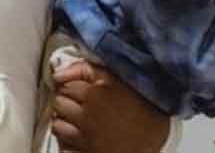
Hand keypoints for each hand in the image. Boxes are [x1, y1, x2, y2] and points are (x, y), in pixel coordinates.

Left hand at [51, 61, 168, 152]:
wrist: (157, 144)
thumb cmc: (146, 112)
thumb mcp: (124, 81)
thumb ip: (93, 70)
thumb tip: (61, 70)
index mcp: (98, 90)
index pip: (66, 80)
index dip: (69, 81)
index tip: (73, 83)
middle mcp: (87, 110)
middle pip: (59, 99)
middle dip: (64, 98)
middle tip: (76, 100)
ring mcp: (84, 132)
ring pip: (57, 121)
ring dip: (63, 118)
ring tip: (76, 118)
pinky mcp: (83, 152)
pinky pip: (62, 142)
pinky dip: (65, 138)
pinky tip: (76, 136)